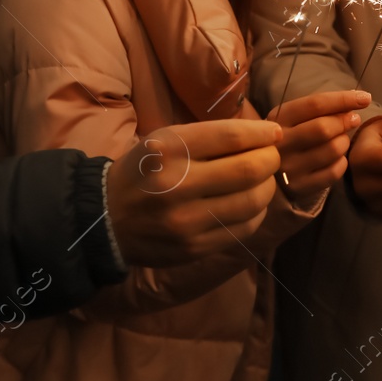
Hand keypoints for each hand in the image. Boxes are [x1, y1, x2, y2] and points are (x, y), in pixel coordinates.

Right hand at [104, 119, 281, 266]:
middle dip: (270, 160)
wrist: (107, 217)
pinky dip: (257, 213)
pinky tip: (251, 204)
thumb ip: (211, 137)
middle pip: (249, 170)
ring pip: (252, 201)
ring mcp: (185, 221)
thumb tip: (265, 136)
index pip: (231, 137)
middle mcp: (176, 184)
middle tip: (270, 156)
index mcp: (168, 149)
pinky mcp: (194, 247)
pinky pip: (243, 228)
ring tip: (263, 180)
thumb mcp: (166, 140)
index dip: (262, 133)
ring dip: (268, 187)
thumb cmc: (144, 170)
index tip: (274, 132)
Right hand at [267, 89, 370, 204]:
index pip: (315, 104)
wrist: (267, 170)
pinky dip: (343, 162)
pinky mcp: (299, 187)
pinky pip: (334, 172)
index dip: (343, 99)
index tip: (364, 97)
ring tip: (341, 139)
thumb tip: (357, 100)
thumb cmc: (289, 136)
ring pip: (332, 150)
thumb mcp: (295, 117)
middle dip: (345, 121)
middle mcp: (280, 143)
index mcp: (278, 119)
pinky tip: (338, 157)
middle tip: (353, 120)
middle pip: (324, 128)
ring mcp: (289, 168)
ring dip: (344, 141)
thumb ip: (320, 107)